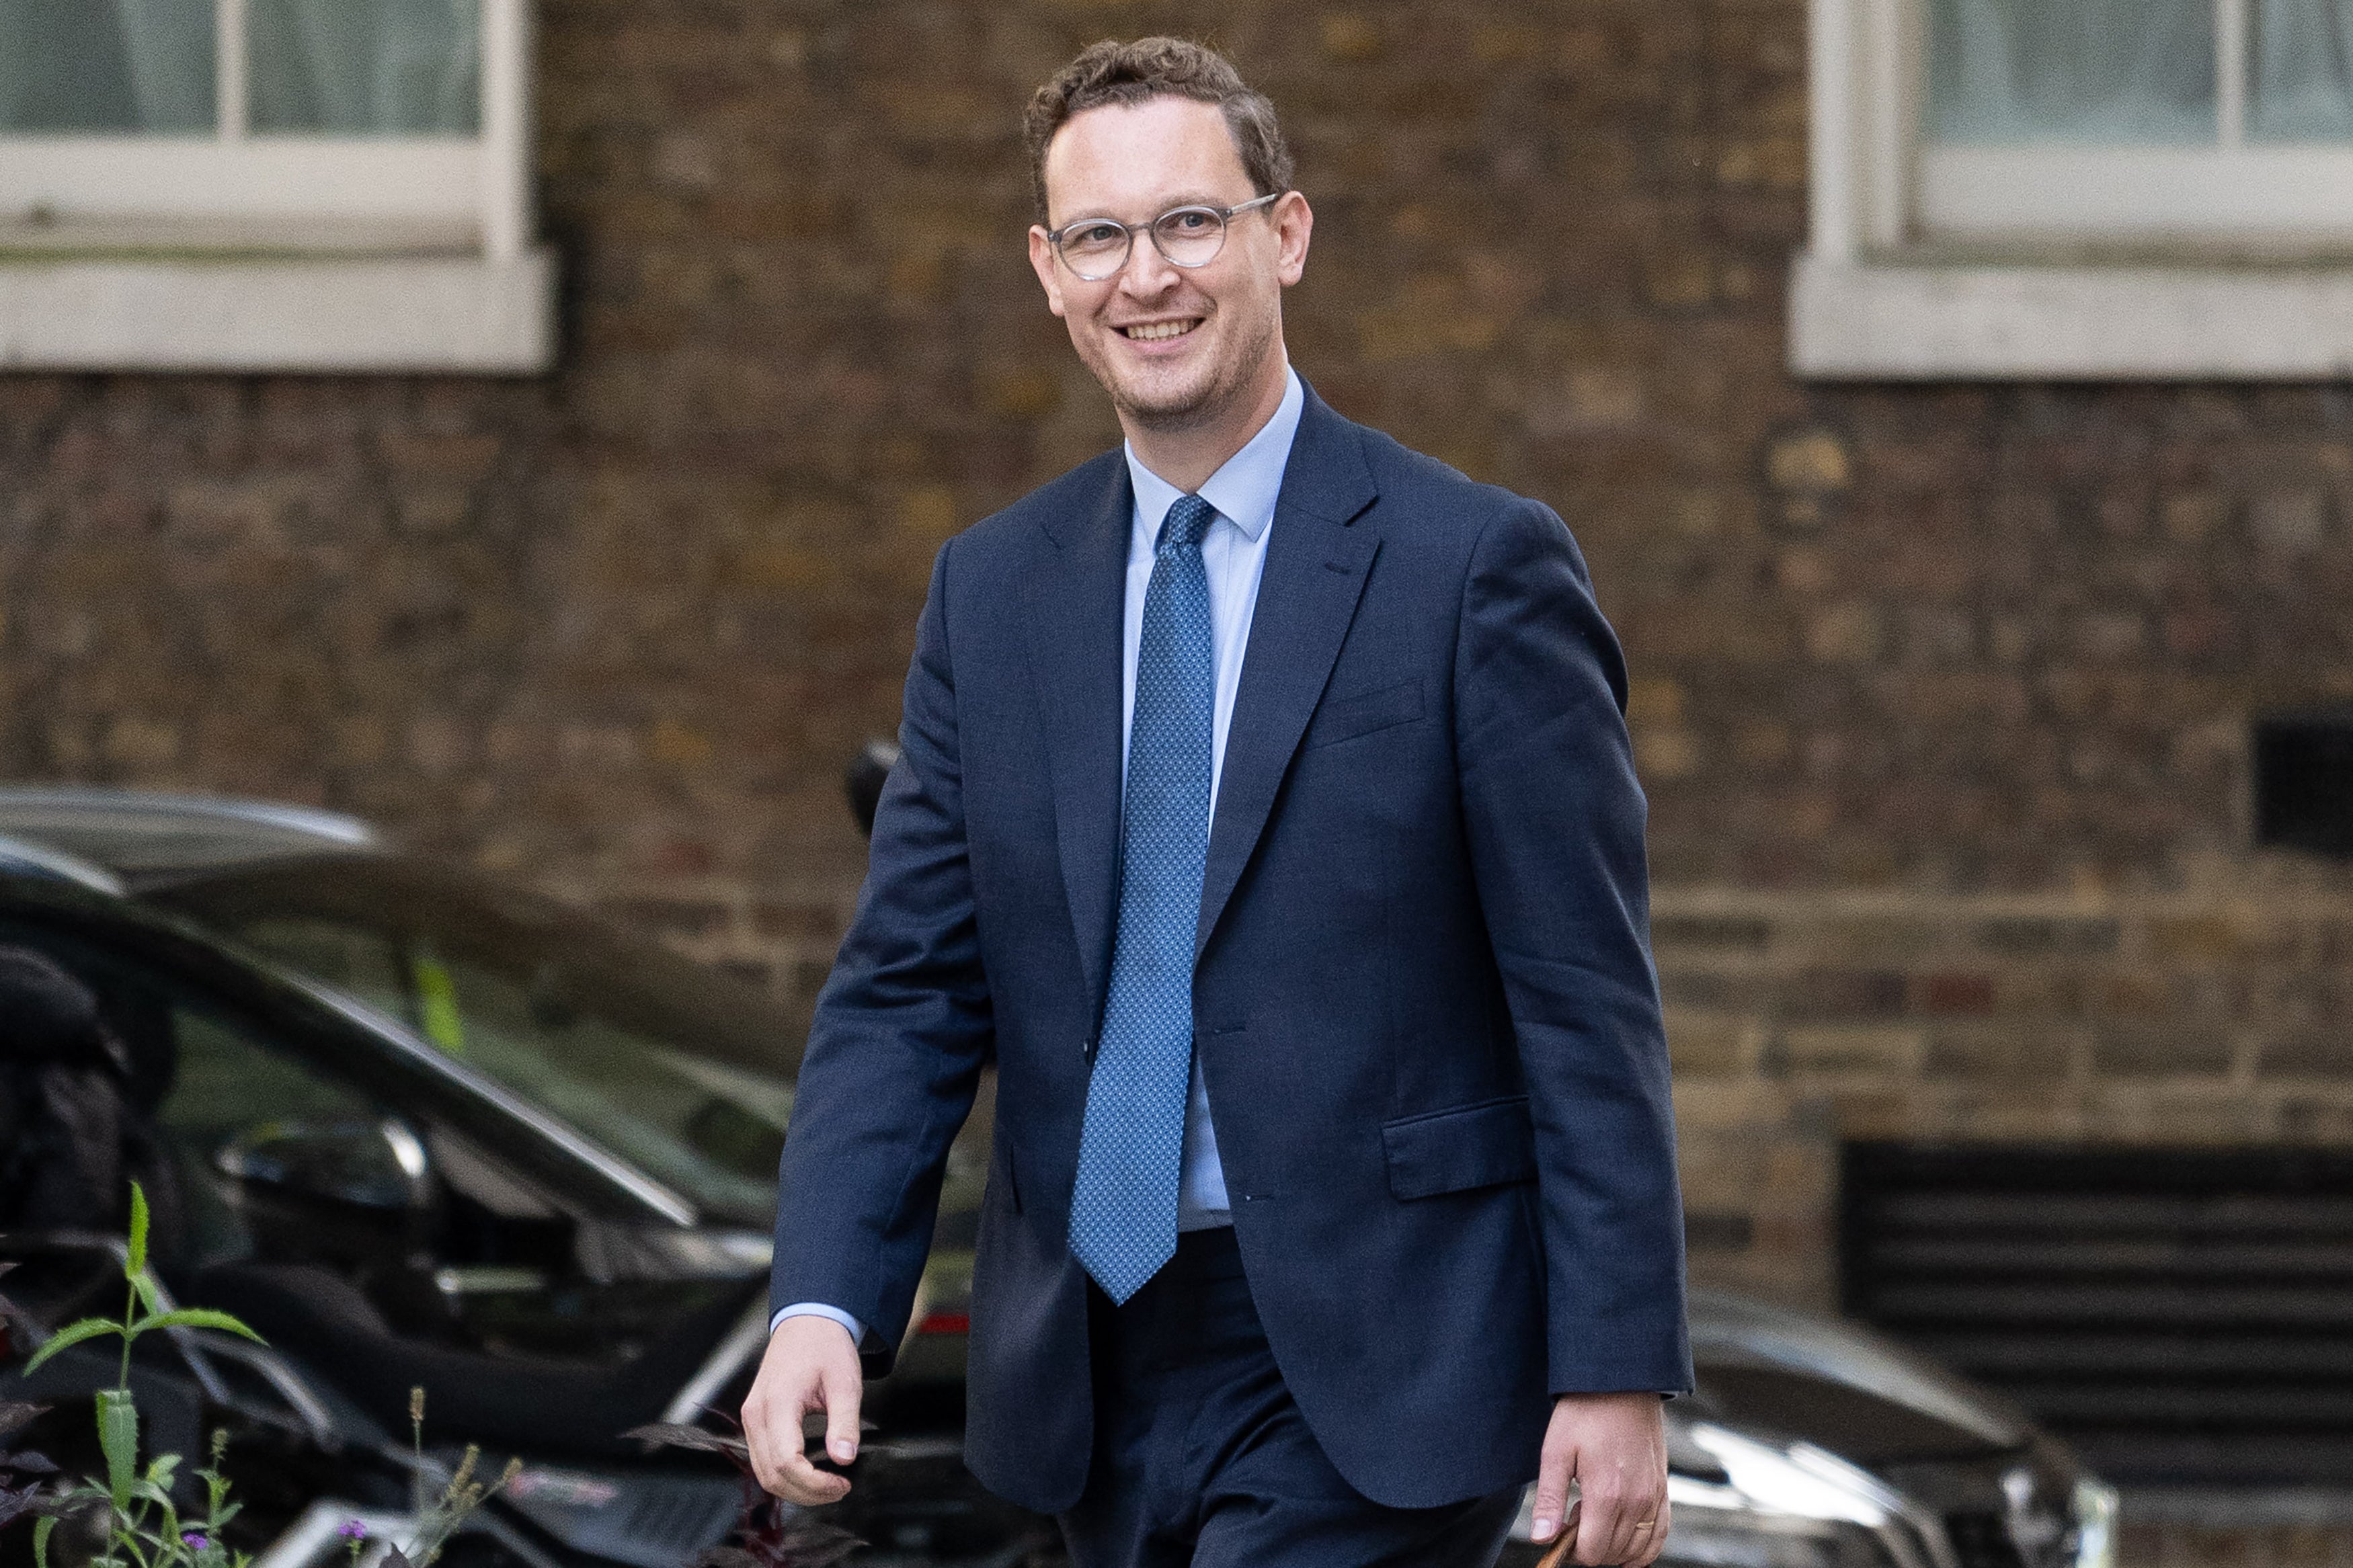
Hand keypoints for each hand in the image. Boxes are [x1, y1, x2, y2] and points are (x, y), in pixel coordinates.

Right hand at [741, 1315, 862, 1503]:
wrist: (807, 1323)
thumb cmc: (826, 1347)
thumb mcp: (845, 1383)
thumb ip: (844, 1422)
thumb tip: (845, 1458)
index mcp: (777, 1403)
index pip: (786, 1461)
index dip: (814, 1483)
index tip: (842, 1485)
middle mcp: (755, 1414)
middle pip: (771, 1475)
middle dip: (806, 1493)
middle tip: (839, 1490)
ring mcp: (751, 1418)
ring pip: (763, 1472)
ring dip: (794, 1489)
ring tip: (828, 1486)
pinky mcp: (754, 1420)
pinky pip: (762, 1460)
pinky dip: (784, 1475)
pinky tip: (810, 1474)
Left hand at [1528, 1392, 1668, 1566]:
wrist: (1621, 1384)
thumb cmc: (1584, 1414)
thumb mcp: (1555, 1452)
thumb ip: (1549, 1500)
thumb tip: (1540, 1539)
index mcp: (1607, 1495)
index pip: (1592, 1553)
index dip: (1571, 1550)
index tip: (1561, 1527)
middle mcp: (1636, 1502)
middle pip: (1612, 1554)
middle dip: (1590, 1545)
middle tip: (1575, 1514)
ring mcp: (1654, 1497)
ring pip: (1637, 1551)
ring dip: (1613, 1546)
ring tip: (1596, 1515)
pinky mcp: (1663, 1490)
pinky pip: (1659, 1535)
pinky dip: (1642, 1547)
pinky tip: (1624, 1535)